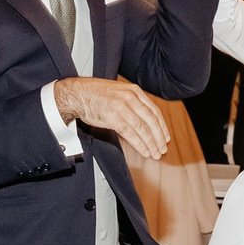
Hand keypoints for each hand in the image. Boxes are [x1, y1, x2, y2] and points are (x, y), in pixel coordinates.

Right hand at [52, 76, 170, 157]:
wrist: (78, 93)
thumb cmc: (97, 94)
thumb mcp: (120, 92)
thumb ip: (133, 103)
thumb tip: (145, 120)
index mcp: (134, 91)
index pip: (154, 111)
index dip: (162, 126)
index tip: (165, 137)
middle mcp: (130, 98)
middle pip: (151, 120)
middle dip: (159, 137)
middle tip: (163, 149)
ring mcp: (121, 107)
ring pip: (142, 128)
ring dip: (151, 143)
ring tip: (155, 153)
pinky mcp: (112, 117)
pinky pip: (130, 133)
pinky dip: (140, 144)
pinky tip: (144, 151)